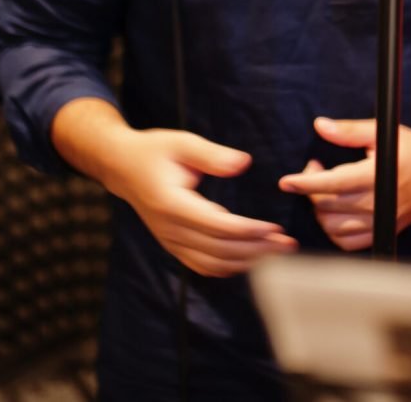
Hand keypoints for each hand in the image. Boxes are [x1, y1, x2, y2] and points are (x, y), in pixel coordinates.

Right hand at [101, 127, 297, 276]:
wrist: (122, 168)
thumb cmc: (154, 151)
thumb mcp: (182, 143)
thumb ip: (212, 155)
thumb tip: (244, 163)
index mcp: (173, 205)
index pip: (216, 227)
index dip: (248, 231)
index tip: (275, 228)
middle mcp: (170, 229)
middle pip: (219, 251)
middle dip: (256, 250)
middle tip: (288, 244)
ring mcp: (170, 242)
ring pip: (213, 264)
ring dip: (247, 262)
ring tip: (277, 253)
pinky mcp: (173, 246)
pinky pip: (203, 266)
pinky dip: (229, 267)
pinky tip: (252, 259)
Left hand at [277, 117, 410, 250]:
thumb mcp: (382, 132)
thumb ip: (349, 131)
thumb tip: (320, 126)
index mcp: (378, 176)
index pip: (334, 183)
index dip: (306, 183)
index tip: (286, 181)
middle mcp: (379, 203)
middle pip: (329, 206)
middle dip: (311, 189)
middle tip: (314, 169)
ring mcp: (381, 221)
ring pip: (335, 227)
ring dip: (320, 211)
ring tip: (322, 190)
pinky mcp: (383, 232)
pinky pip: (349, 243)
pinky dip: (334, 232)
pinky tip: (332, 213)